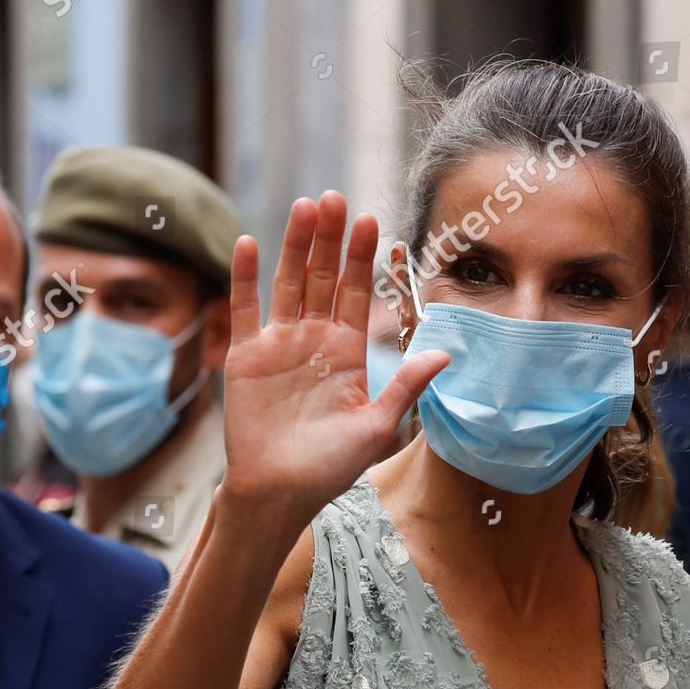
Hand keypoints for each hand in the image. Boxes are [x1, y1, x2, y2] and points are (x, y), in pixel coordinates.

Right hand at [221, 191, 448, 523]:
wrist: (280, 492)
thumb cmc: (329, 468)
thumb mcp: (377, 426)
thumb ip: (405, 386)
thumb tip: (445, 354)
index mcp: (347, 353)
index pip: (358, 294)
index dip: (363, 258)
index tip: (372, 220)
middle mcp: (314, 340)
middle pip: (324, 278)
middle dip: (332, 239)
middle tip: (337, 196)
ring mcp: (279, 344)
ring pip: (289, 282)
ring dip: (296, 245)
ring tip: (305, 206)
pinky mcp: (246, 355)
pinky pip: (245, 309)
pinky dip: (244, 277)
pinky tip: (248, 242)